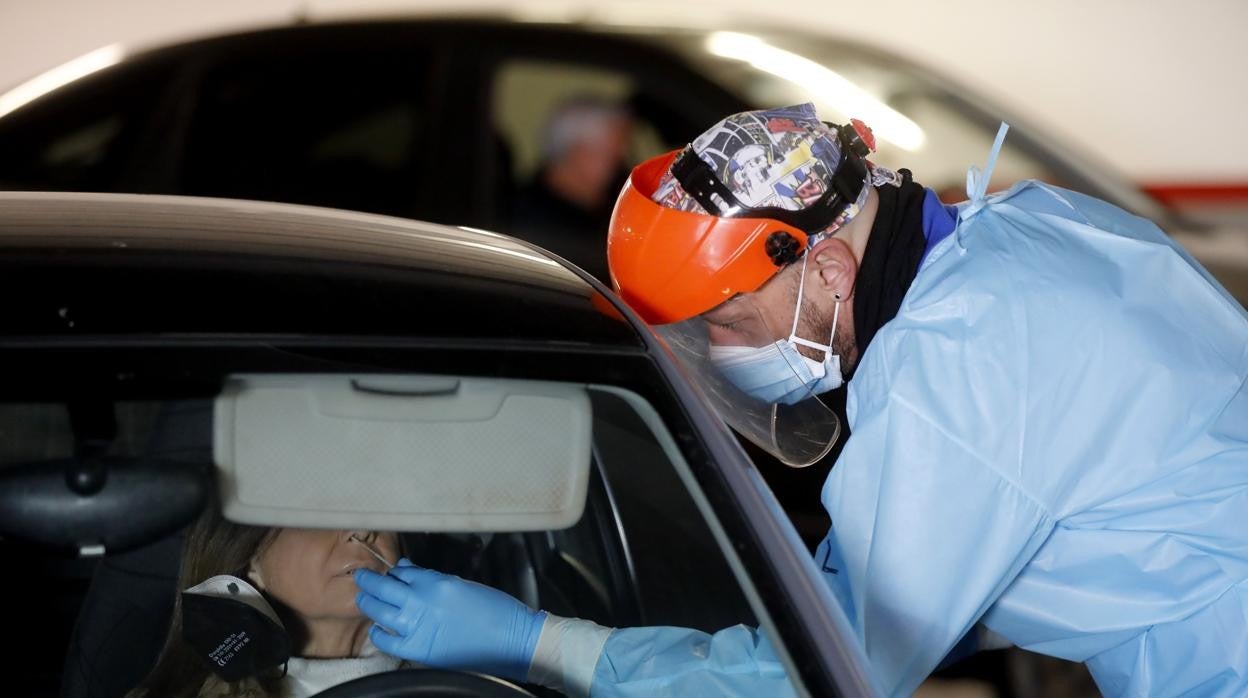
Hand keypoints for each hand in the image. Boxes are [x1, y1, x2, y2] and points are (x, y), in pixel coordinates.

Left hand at [354, 559, 545, 680]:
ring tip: (363, 599)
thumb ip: (434, 579)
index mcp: (437, 582)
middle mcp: (423, 601)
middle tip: (360, 577)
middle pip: (384, 588)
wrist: (511, 640)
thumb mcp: (464, 585)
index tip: (388, 570)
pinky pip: (388, 642)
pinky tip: (376, 630)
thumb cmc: (495, 610)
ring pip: (380, 611)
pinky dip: (379, 635)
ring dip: (369, 603)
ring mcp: (419, 626)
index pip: (404, 572)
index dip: (393, 570)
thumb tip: (411, 572)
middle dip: (369, 581)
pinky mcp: (420, 650)